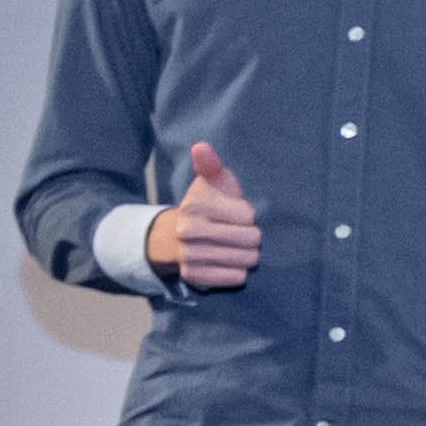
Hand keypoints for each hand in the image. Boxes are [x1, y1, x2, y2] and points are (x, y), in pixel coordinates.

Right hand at [161, 138, 260, 292]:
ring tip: (235, 246)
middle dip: (251, 236)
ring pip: (246, 260)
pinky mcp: (194, 276)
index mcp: (194, 206)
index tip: (235, 213)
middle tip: (239, 232)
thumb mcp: (210, 182)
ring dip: (247, 254)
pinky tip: (228, 261)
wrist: (174, 235)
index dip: (247, 214)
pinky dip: (238, 271)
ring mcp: (189, 256)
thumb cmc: (206, 205)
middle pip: (251, 239)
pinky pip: (236, 278)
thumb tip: (201, 147)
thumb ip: (210, 164)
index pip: (248, 215)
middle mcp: (188, 231)